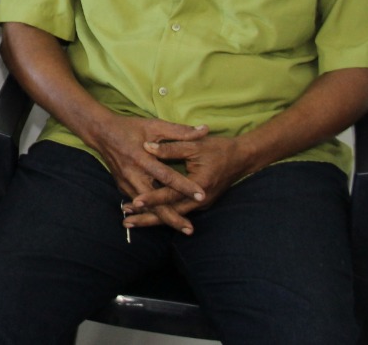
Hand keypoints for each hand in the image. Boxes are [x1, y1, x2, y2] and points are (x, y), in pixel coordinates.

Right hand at [88, 114, 209, 234]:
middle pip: (153, 202)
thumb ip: (180, 131)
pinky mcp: (122, 187)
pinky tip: (165, 221)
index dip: (184, 186)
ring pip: (146, 207)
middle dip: (172, 217)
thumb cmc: (129, 127)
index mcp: (141, 158)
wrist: (100, 132)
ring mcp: (125, 183)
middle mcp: (132, 175)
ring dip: (163, 219)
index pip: (166, 176)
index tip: (201, 195)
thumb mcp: (154, 126)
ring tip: (183, 228)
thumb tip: (205, 130)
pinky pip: (139, 203)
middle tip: (190, 229)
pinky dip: (152, 213)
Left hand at [122, 135, 250, 229]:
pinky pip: (177, 211)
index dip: (152, 198)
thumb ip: (170, 147)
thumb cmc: (218, 149)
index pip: (171, 195)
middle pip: (170, 213)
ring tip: (130, 220)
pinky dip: (162, 214)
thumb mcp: (194, 145)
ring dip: (152, 218)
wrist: (241, 159)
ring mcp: (200, 204)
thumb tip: (146, 146)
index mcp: (199, 185)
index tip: (134, 202)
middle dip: (147, 219)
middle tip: (126, 221)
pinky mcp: (198, 203)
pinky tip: (145, 214)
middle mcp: (200, 199)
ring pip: (173, 215)